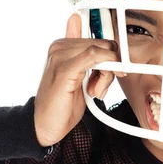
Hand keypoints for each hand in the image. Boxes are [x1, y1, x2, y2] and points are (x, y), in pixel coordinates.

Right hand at [33, 13, 123, 146]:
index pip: (98, 39)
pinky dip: (105, 71)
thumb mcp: (80, 76)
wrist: (46, 124)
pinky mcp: (64, 68)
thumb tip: (106, 47)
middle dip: (112, 65)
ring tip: (96, 92)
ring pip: (102, 51)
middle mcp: (60, 47)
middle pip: (102, 44)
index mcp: (63, 46)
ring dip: (108, 74)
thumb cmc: (62, 102)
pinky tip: (96, 89)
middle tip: (103, 86)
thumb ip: (89, 59)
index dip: (112, 54)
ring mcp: (60, 56)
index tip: (117, 69)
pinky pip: (94, 56)